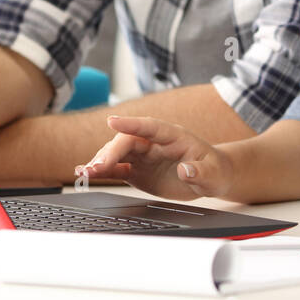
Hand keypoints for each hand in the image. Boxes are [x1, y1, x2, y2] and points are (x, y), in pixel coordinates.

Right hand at [76, 115, 233, 200]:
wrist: (211, 178)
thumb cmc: (214, 170)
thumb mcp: (213, 174)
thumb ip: (200, 172)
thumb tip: (185, 170)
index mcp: (173, 136)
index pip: (149, 126)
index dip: (131, 124)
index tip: (112, 121)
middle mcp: (153, 143)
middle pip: (127, 142)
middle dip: (110, 152)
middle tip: (97, 166)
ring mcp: (143, 156)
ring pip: (117, 154)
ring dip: (101, 162)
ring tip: (85, 173)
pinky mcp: (137, 170)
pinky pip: (116, 168)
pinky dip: (101, 171)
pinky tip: (85, 173)